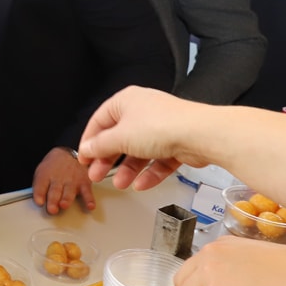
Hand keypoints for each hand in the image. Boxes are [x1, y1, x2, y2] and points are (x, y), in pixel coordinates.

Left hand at [32, 148, 95, 214]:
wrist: (69, 152)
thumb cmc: (54, 166)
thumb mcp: (42, 171)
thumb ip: (39, 186)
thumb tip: (38, 201)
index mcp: (46, 176)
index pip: (40, 186)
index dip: (39, 195)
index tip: (39, 202)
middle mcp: (59, 179)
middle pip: (55, 191)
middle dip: (53, 201)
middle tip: (52, 209)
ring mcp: (72, 181)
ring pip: (69, 192)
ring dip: (66, 199)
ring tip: (64, 205)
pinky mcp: (84, 183)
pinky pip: (87, 192)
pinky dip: (89, 200)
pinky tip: (89, 206)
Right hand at [77, 87, 206, 190]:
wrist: (200, 134)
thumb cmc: (162, 125)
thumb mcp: (120, 138)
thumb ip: (100, 146)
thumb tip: (87, 148)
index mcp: (126, 102)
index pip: (100, 121)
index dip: (90, 141)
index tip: (84, 158)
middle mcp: (143, 111)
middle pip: (119, 138)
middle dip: (108, 159)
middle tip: (97, 174)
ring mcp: (161, 127)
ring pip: (139, 151)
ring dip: (128, 169)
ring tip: (120, 183)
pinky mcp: (176, 143)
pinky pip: (157, 160)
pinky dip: (149, 172)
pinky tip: (141, 184)